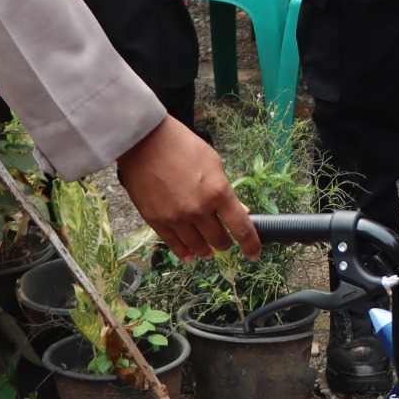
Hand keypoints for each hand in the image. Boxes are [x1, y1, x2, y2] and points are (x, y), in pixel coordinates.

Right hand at [116, 117, 258, 259]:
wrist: (145, 142)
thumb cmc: (183, 146)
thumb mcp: (214, 164)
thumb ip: (227, 191)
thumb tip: (240, 211)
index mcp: (218, 193)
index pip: (242, 228)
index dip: (251, 245)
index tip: (254, 253)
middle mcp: (199, 210)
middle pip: (219, 240)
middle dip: (226, 244)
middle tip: (226, 243)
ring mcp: (176, 218)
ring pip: (197, 246)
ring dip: (206, 250)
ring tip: (208, 251)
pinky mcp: (156, 220)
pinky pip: (173, 244)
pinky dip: (183, 252)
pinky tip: (189, 256)